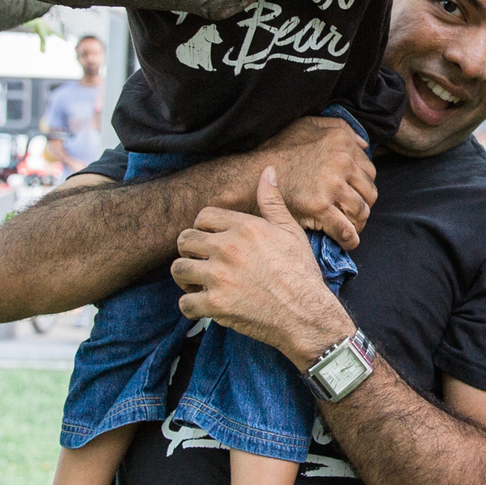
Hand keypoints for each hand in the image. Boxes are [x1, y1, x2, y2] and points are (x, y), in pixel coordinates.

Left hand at [172, 170, 355, 365]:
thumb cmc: (300, 273)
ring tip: (200, 282)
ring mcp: (219, 277)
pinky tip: (205, 304)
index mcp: (244, 227)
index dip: (204, 228)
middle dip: (191, 251)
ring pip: (178, 269)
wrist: (306, 314)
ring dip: (186, 277)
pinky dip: (191, 305)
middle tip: (203, 262)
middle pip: (184, 240)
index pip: (203, 217)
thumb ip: (272, 202)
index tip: (212, 241)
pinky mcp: (215, 305)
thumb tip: (268, 171)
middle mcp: (228, 248)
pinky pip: (184, 302)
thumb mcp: (291, 232)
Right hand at [257, 113, 377, 248]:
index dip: (363, 184)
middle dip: (364, 204)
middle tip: (354, 213)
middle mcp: (342, 163)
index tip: (356, 193)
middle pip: (369, 192)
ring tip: (351, 226)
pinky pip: (346, 229)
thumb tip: (363, 144)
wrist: (252, 172)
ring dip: (358, 222)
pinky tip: (348, 242)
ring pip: (361, 211)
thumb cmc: (278, 148)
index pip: (369, 170)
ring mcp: (332, 186)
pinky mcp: (320, 208)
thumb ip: (340, 128)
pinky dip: (350, 239)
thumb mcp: (309, 125)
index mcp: (342, 143)